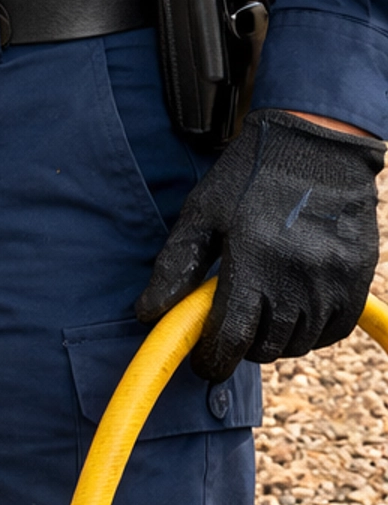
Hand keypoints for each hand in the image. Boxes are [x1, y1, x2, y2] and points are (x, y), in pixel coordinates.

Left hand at [136, 109, 383, 380]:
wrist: (315, 144)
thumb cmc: (250, 175)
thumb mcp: (203, 210)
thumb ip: (177, 264)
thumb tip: (148, 313)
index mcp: (253, 258)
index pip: (231, 337)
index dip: (212, 358)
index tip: (203, 360)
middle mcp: (297, 277)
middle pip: (265, 347)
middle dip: (241, 344)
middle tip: (231, 323)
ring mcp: (331, 282)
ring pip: (298, 343)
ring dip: (275, 338)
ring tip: (261, 306)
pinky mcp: (357, 282)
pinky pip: (331, 331)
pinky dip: (309, 330)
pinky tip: (292, 304)